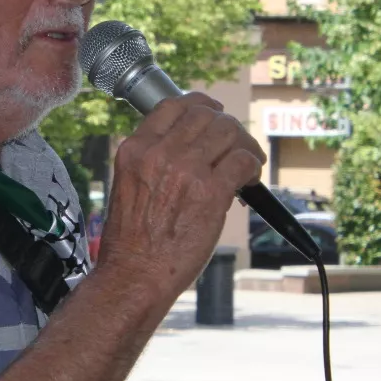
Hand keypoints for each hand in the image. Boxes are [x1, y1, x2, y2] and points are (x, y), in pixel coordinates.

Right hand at [94, 94, 263, 300]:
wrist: (133, 275)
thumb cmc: (131, 242)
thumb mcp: (127, 186)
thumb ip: (152, 161)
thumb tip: (189, 148)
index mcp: (135, 149)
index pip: (173, 105)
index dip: (200, 105)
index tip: (213, 114)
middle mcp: (159, 153)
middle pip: (206, 114)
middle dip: (227, 125)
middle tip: (237, 145)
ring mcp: (186, 171)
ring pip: (228, 131)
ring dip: (245, 144)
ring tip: (248, 164)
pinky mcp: (210, 193)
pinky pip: (243, 161)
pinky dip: (252, 167)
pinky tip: (249, 183)